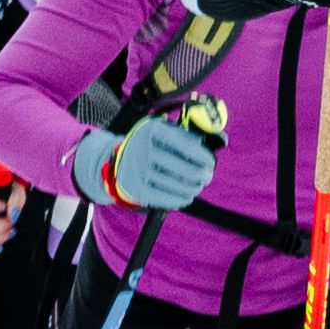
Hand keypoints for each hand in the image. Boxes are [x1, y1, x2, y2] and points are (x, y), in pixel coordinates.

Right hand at [75, 110, 223, 213]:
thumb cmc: (150, 147)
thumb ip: (184, 135)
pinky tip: (186, 195)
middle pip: (187, 169)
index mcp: (152, 129)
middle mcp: (143, 148)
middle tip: (207, 176)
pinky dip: (181, 198)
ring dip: (194, 187)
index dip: (203, 156)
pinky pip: (168, 199)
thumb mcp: (161, 132)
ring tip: (197, 185)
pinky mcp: (136, 190)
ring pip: (180, 186)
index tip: (211, 163)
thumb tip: (210, 146)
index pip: (187, 145)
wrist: (118, 164)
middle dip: (203, 175)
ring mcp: (139, 170)